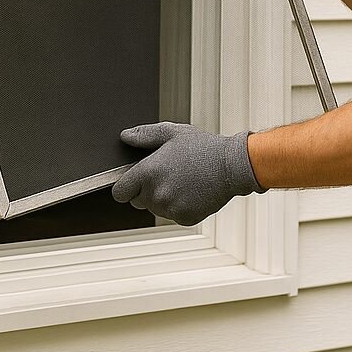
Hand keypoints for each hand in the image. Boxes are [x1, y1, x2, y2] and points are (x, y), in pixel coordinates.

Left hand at [111, 122, 264, 225]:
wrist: (232, 166)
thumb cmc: (202, 147)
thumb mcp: (172, 132)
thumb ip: (144, 135)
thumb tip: (125, 136)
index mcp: (148, 173)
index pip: (119, 193)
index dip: (126, 185)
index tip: (135, 180)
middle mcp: (156, 195)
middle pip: (137, 201)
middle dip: (146, 190)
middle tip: (167, 174)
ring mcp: (170, 209)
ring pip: (155, 209)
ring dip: (162, 198)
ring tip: (182, 180)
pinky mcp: (184, 219)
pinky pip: (172, 215)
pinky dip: (178, 206)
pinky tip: (191, 191)